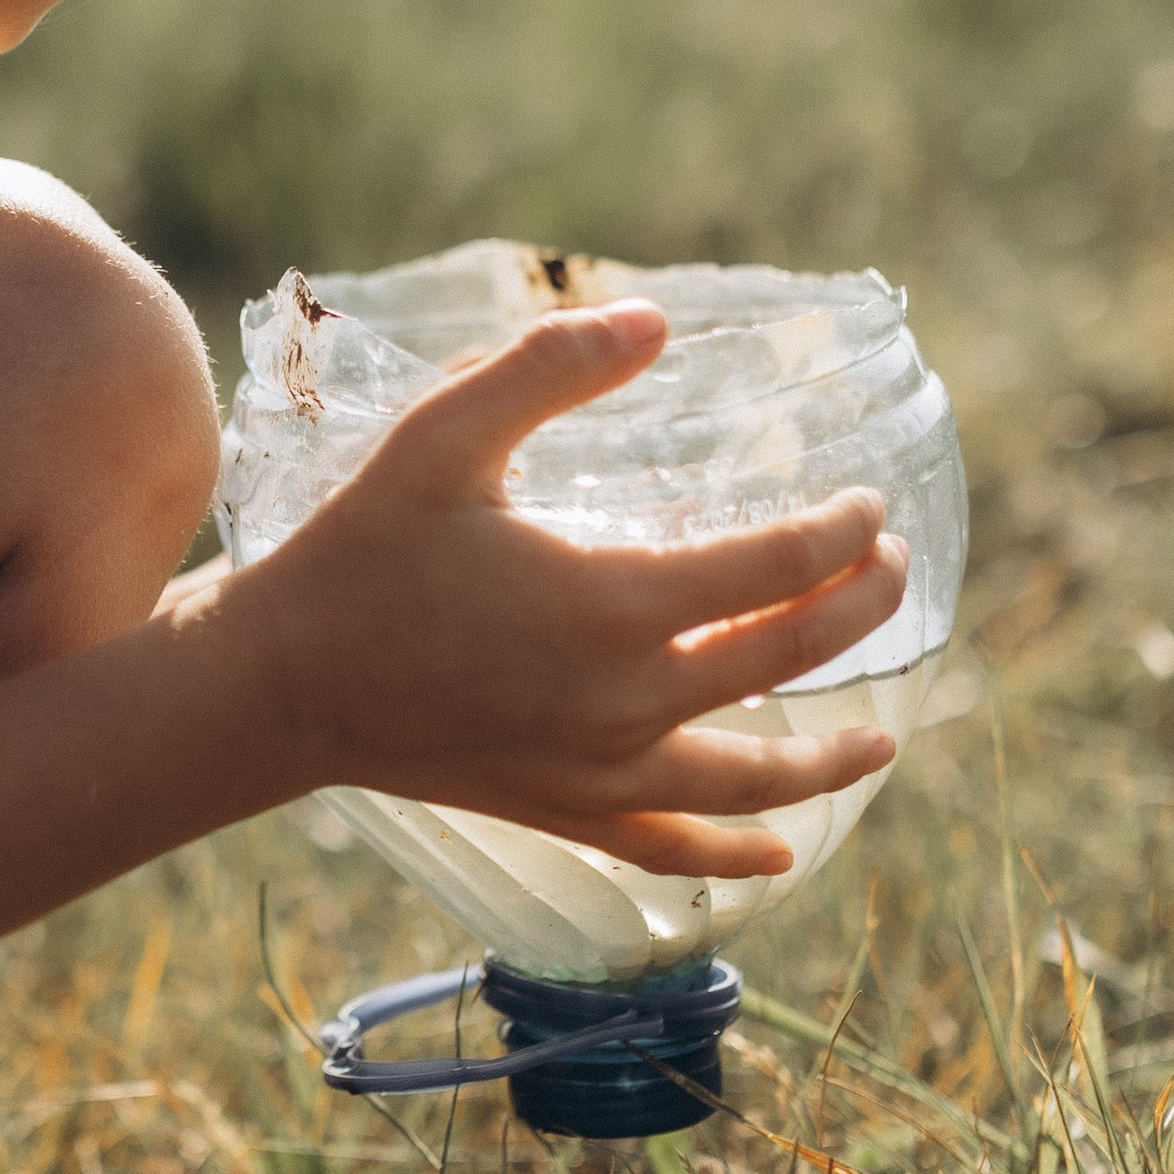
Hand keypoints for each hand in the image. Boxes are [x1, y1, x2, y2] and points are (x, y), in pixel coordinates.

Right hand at [240, 300, 908, 883]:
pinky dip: (738, 852)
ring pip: (753, 777)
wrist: (283, 682)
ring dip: (831, 755)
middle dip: (859, 610)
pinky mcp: (566, 810)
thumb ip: (549, 365)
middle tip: (890, 569)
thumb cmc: (363, 549)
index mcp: (609, 600)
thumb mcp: (443, 433)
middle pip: (788, 658)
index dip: (839, 533)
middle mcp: (624, 698)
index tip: (863, 505)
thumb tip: (657, 322)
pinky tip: (781, 848)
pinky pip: (676, 846)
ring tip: (886, 733)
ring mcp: (600, 769)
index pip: (776, 566)